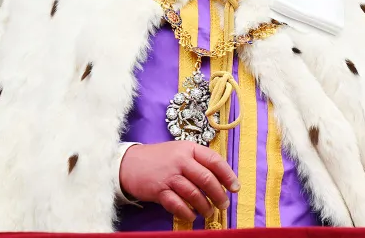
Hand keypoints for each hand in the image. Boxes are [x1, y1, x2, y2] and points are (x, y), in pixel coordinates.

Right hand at [119, 141, 238, 221]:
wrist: (129, 163)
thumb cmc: (160, 158)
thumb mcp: (180, 151)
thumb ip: (197, 161)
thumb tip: (219, 178)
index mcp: (190, 149)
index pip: (214, 161)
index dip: (228, 175)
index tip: (235, 187)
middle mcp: (181, 161)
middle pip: (206, 179)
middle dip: (218, 194)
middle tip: (223, 204)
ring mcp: (169, 176)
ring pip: (194, 193)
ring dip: (204, 206)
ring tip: (209, 212)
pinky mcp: (159, 190)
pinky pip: (177, 204)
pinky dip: (187, 212)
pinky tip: (192, 216)